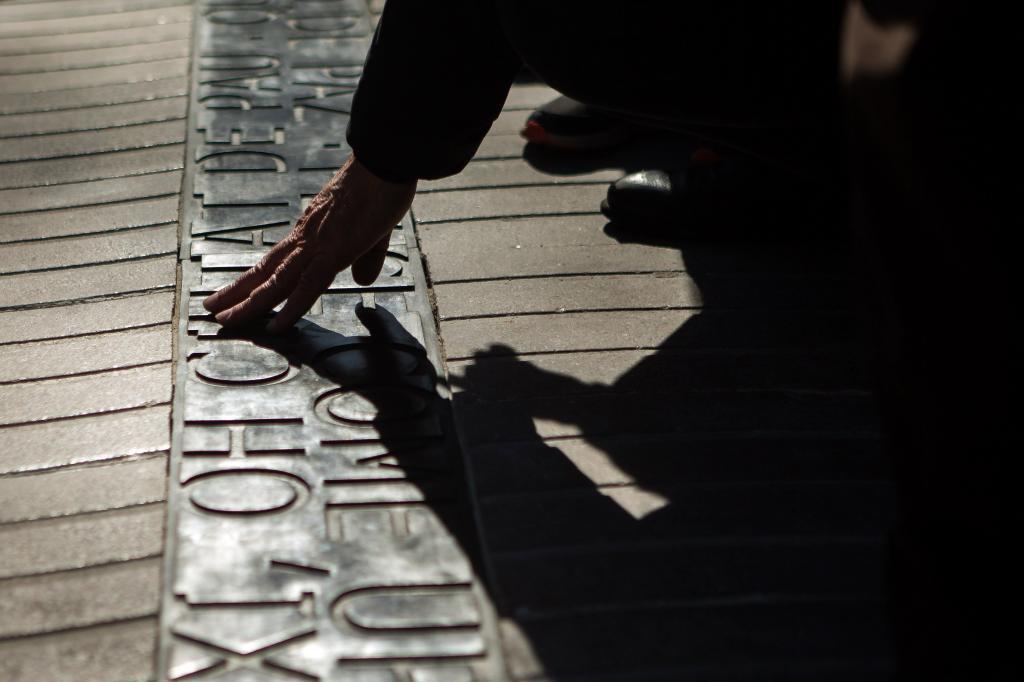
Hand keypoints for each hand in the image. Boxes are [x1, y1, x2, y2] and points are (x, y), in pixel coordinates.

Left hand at [203, 155, 415, 332]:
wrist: (384, 163)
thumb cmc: (380, 188)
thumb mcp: (373, 231)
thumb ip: (366, 258)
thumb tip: (362, 279)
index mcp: (311, 233)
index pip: (275, 261)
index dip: (255, 279)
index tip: (236, 293)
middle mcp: (306, 239)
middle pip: (265, 272)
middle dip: (237, 293)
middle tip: (211, 309)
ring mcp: (316, 245)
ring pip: (276, 282)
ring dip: (249, 304)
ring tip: (225, 319)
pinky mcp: (333, 251)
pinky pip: (307, 285)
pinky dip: (290, 308)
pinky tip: (276, 326)